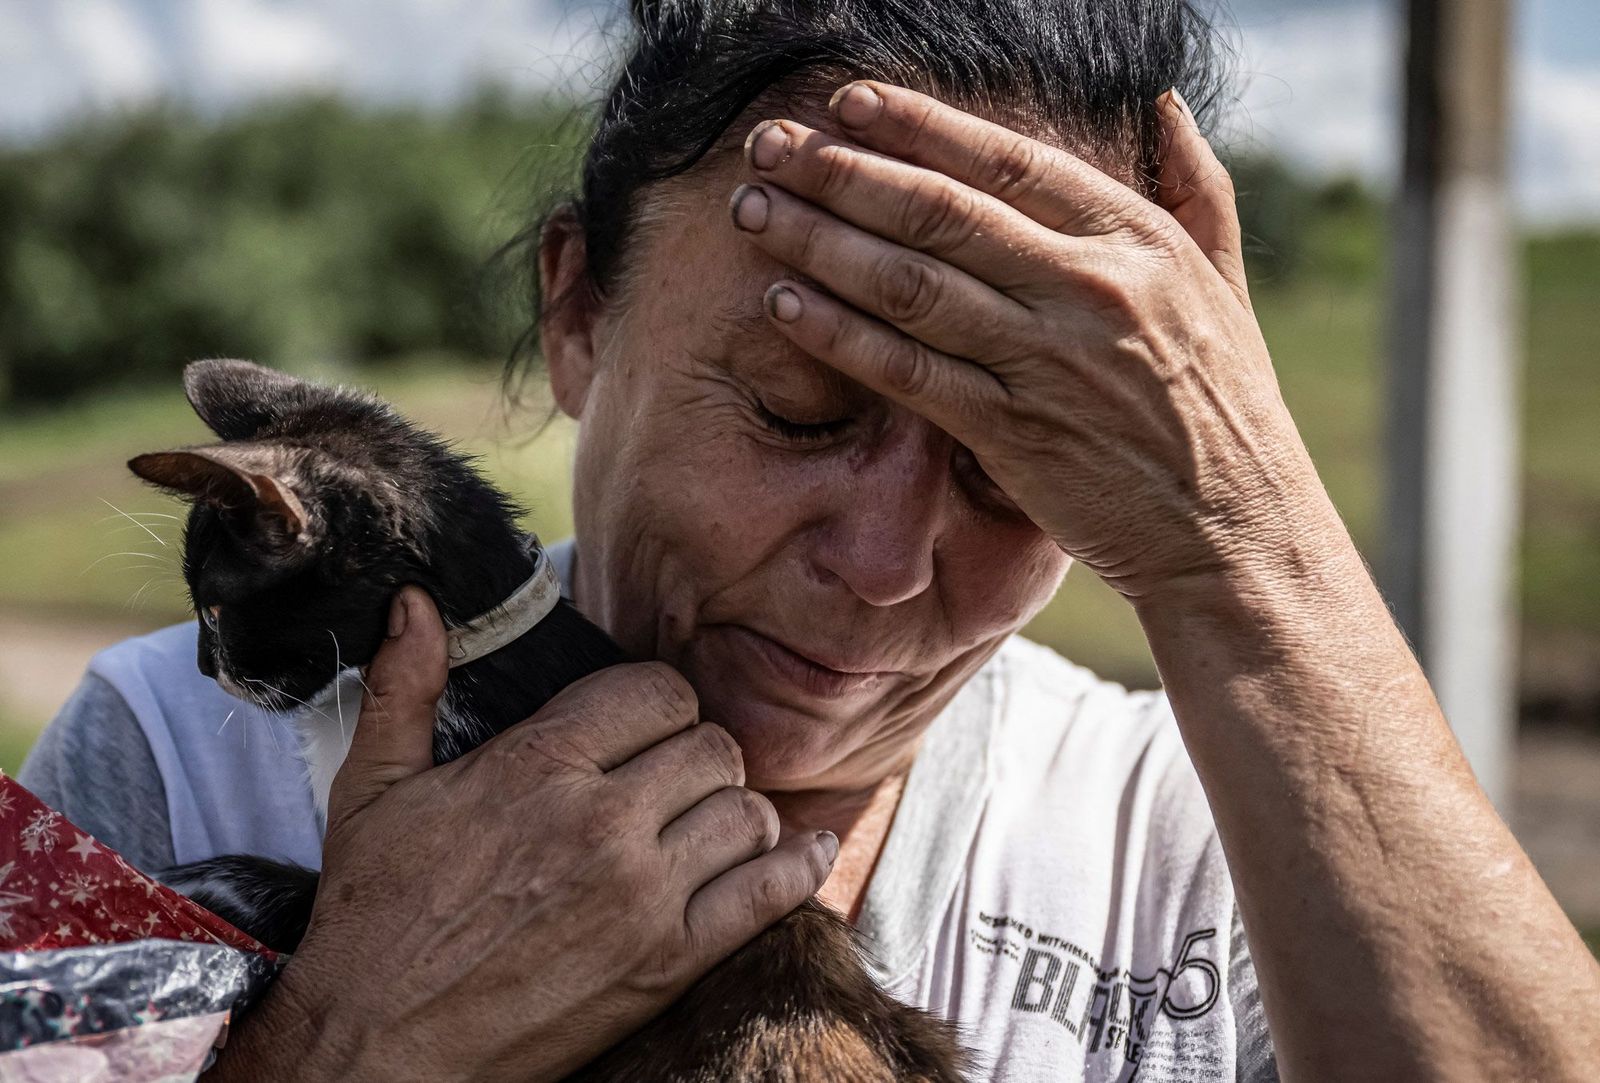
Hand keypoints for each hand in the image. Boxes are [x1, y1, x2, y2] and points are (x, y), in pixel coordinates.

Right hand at [213, 587, 836, 1081]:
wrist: (379, 1048)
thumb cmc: (372, 920)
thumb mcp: (369, 790)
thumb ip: (403, 687)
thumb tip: (414, 602)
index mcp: (537, 765)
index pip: (657, 692)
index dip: (659, 701)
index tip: (646, 724)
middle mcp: (601, 822)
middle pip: (712, 747)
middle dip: (700, 753)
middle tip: (677, 777)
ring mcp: (642, 895)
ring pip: (747, 812)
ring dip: (738, 809)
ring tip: (711, 820)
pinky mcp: (668, 963)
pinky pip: (768, 893)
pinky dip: (797, 866)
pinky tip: (803, 850)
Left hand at [730, 81, 1330, 599]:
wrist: (1237, 534)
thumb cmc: (1227, 408)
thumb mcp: (1227, 282)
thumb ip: (1195, 187)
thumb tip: (1158, 101)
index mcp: (1139, 240)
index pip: (1009, 161)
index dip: (919, 126)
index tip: (849, 101)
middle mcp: (1090, 289)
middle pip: (939, 212)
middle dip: (841, 171)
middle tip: (769, 146)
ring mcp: (1048, 363)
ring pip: (910, 285)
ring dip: (821, 241)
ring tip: (755, 211)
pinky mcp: (1014, 435)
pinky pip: (909, 372)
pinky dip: (841, 335)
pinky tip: (786, 304)